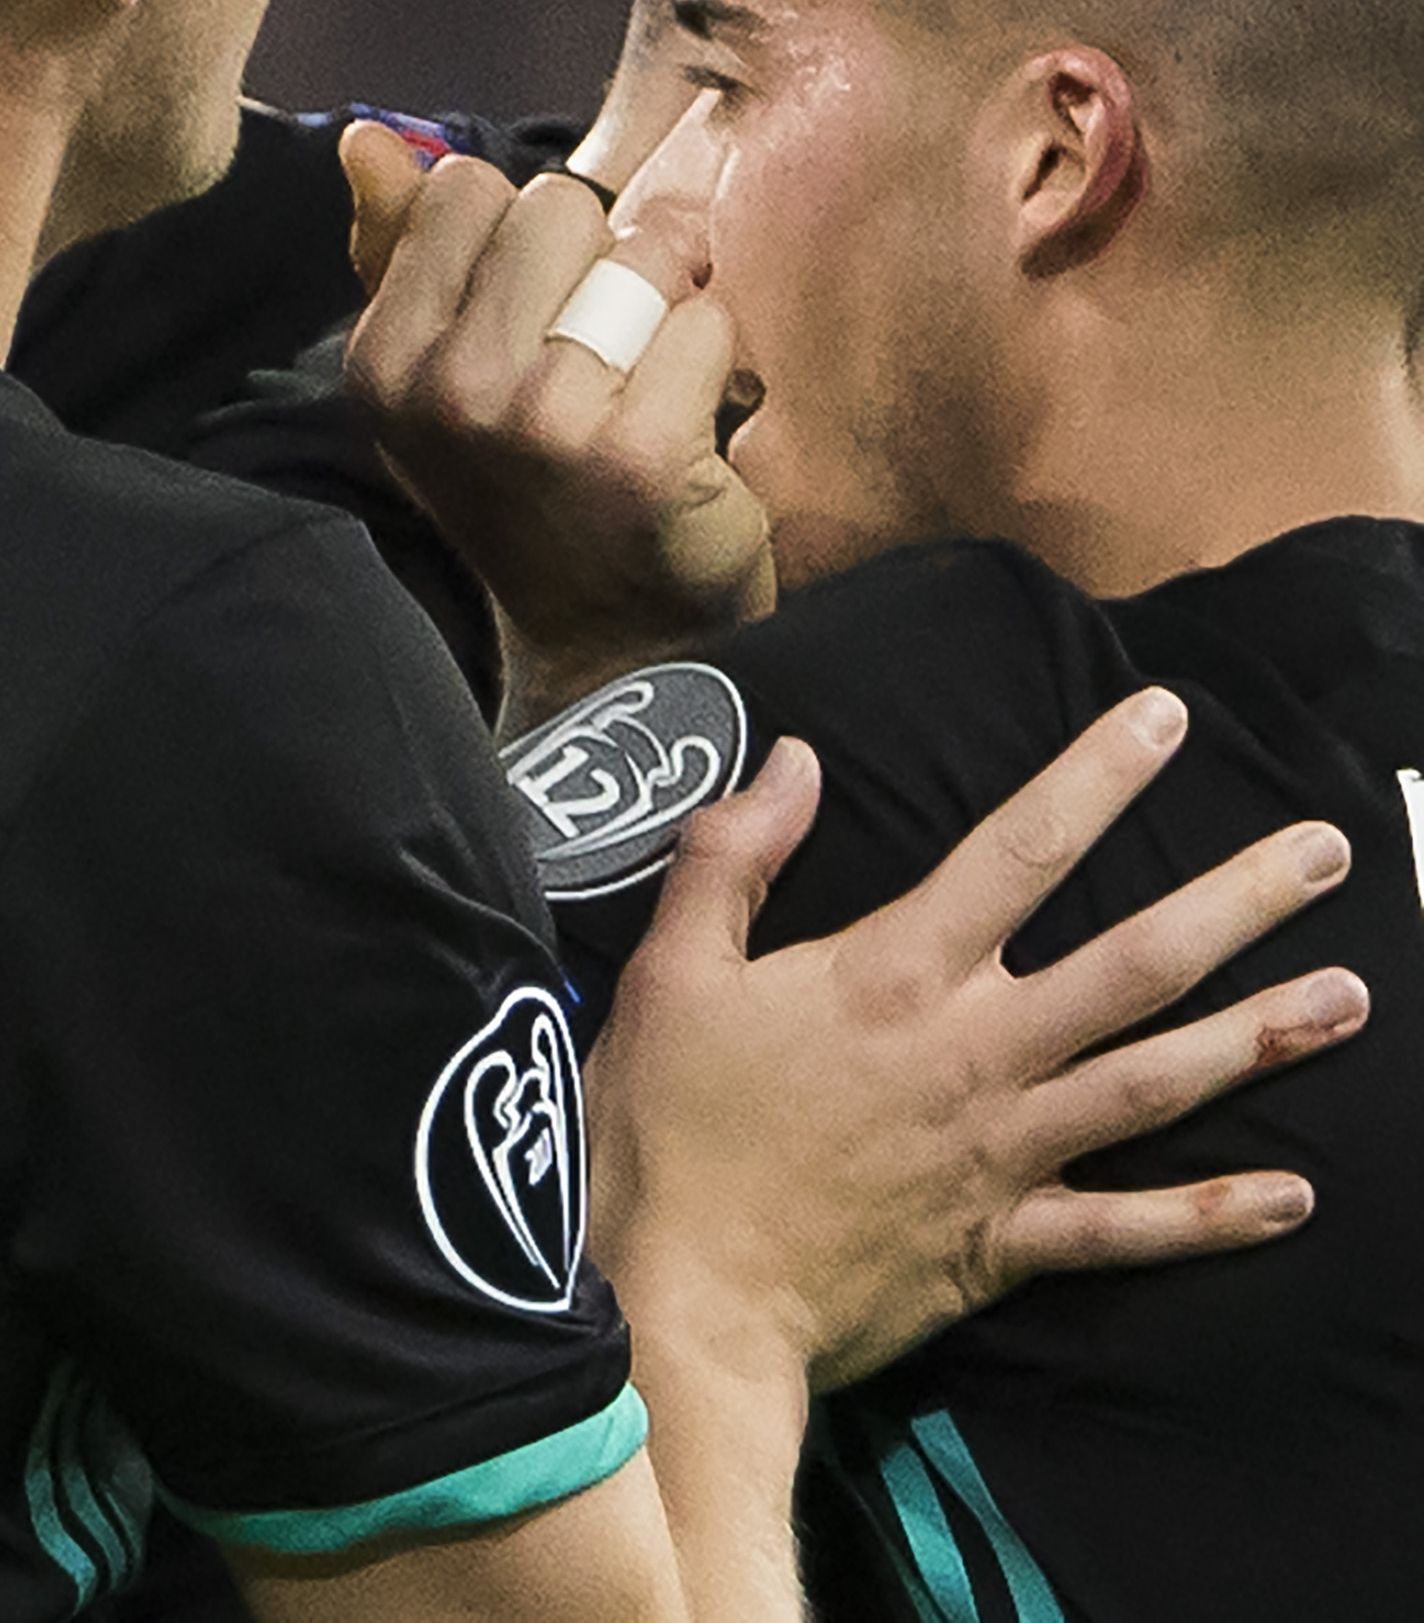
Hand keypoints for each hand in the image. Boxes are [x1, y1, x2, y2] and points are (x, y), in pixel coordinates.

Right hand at [342, 127, 771, 718]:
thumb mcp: (436, 374)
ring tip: (648, 378)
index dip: (525, 237)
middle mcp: (447, 389)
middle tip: (602, 344)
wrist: (604, 637)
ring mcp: (541, 423)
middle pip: (560, 207)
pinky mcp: (641, 454)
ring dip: (667, 307)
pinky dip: (718, 360)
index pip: (469, 189)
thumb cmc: (525, 485)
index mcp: (385, 359)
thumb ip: (400, 249)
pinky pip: (708, 322)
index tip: (535, 310)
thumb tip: (366, 139)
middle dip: (601, 259)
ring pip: (642, 256)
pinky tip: (692, 420)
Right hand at [587, 690, 1363, 1395]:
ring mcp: (1002, 1151)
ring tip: (1351, 998)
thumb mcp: (668, 972)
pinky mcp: (1002, 1243)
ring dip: (1261, 1038)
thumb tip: (793, 758)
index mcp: (891, 976)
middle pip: (1134, 964)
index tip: (1165, 715)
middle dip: (1237, 902)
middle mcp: (972, 1052)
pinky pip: (1128, 1229)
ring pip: (1157, 1083)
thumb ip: (731, 858)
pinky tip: (1295, 1196)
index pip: (1016, 851)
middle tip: (1326, 853)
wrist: (683, 1299)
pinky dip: (1213, 1217)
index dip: (1095, 775)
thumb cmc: (663, 1130)